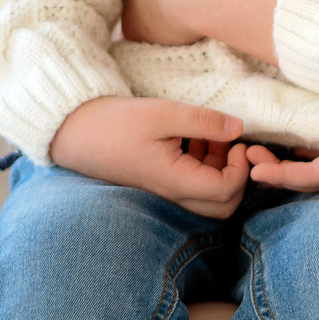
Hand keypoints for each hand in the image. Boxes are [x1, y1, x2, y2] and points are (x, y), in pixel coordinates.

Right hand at [47, 96, 257, 217]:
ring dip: (219, 168)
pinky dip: (202, 164)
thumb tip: (238, 128)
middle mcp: (173, 194)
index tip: (238, 141)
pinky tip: (193, 135)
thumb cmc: (117, 123)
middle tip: (232, 144)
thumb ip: (203, 122)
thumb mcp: (163, 114)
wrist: (77, 133)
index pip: (226, 192)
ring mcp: (166, 191)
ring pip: (208, 196)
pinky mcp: (160, 182)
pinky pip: (192, 184)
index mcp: (176, 182)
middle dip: (236, 176)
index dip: (241, 169)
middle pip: (223, 205)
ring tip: (208, 133)